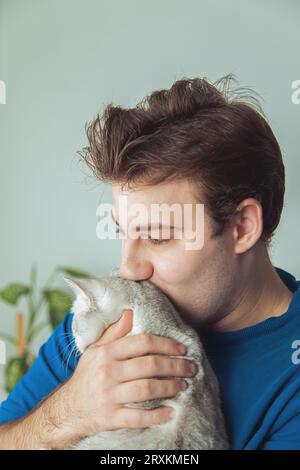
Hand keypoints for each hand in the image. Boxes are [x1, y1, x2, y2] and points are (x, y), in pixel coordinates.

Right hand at [60, 309, 196, 442]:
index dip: (166, 344)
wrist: (67, 409)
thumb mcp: (95, 351)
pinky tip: (170, 412)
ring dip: (170, 387)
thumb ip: (115, 333)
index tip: (182, 349)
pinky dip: (156, 415)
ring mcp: (109, 396)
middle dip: (175, 366)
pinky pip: (137, 417)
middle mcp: (108, 373)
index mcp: (106, 353)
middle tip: (191, 368)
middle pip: (149, 366)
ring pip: (147, 389)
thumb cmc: (87, 376)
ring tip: (184, 385)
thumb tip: (130, 312)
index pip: (142, 343)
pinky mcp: (110, 418)